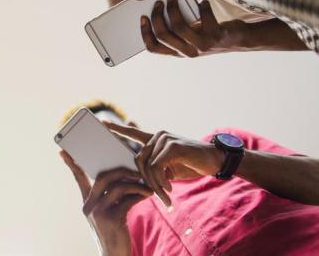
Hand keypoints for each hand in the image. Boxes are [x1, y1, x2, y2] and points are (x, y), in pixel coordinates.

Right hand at [60, 152, 151, 255]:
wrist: (114, 255)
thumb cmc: (115, 234)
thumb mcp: (110, 214)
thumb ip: (112, 198)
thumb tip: (126, 178)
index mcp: (87, 203)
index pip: (78, 179)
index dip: (72, 164)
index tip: (64, 152)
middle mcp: (90, 206)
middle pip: (102, 177)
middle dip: (121, 170)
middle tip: (136, 169)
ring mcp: (99, 212)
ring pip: (117, 186)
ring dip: (135, 183)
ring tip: (147, 184)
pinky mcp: (112, 218)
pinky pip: (127, 198)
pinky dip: (139, 194)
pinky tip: (148, 194)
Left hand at [104, 122, 223, 207]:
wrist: (215, 161)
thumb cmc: (191, 164)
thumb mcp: (169, 167)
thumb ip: (154, 167)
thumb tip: (140, 179)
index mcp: (155, 140)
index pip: (133, 132)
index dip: (117, 128)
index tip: (103, 122)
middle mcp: (157, 136)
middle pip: (138, 160)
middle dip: (146, 181)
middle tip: (159, 196)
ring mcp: (164, 139)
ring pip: (147, 166)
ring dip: (155, 184)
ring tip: (166, 194)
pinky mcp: (171, 146)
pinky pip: (156, 167)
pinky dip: (161, 181)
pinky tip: (170, 187)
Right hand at [140, 0, 252, 57]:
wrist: (237, 39)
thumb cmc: (209, 32)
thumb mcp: (189, 35)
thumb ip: (176, 28)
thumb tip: (160, 9)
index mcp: (178, 52)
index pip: (154, 48)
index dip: (145, 32)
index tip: (142, 17)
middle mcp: (188, 52)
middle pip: (163, 35)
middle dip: (158, 16)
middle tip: (159, 2)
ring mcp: (202, 46)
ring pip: (179, 27)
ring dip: (174, 9)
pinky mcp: (215, 36)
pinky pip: (204, 17)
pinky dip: (203, 7)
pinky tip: (203, 3)